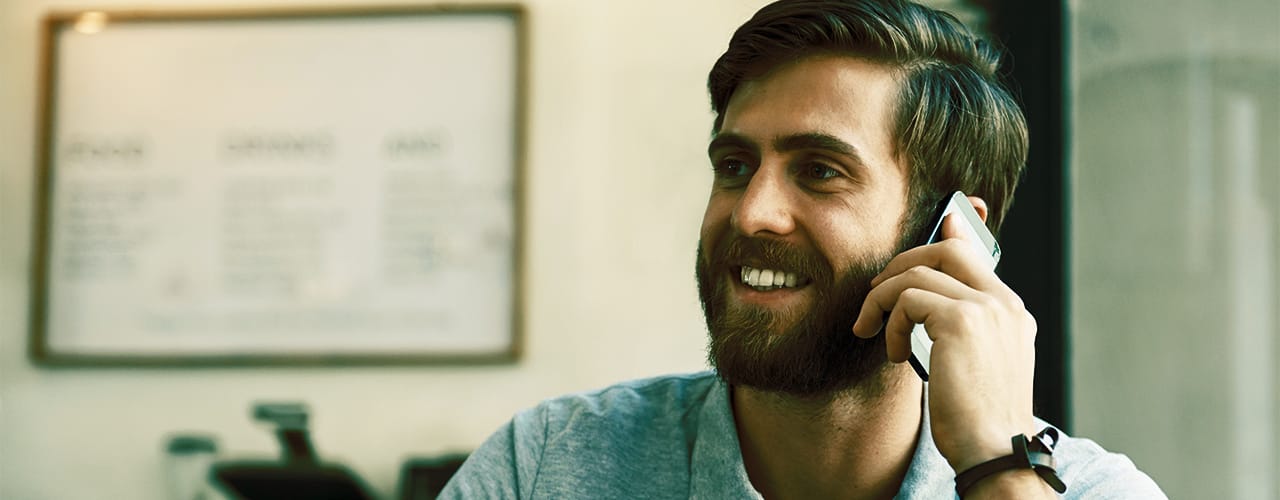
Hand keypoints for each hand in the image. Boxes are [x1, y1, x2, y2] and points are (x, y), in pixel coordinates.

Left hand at [851, 212, 1038, 472]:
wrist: (994, 451)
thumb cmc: (978, 418)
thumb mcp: (974, 364)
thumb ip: (957, 326)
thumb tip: (922, 302)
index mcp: (1012, 312)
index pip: (974, 254)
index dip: (945, 235)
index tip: (923, 229)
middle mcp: (1005, 304)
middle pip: (946, 249)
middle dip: (902, 263)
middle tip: (877, 293)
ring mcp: (986, 308)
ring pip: (916, 273)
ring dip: (883, 302)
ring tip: (877, 334)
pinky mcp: (961, 321)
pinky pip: (906, 299)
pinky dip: (889, 322)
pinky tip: (893, 353)